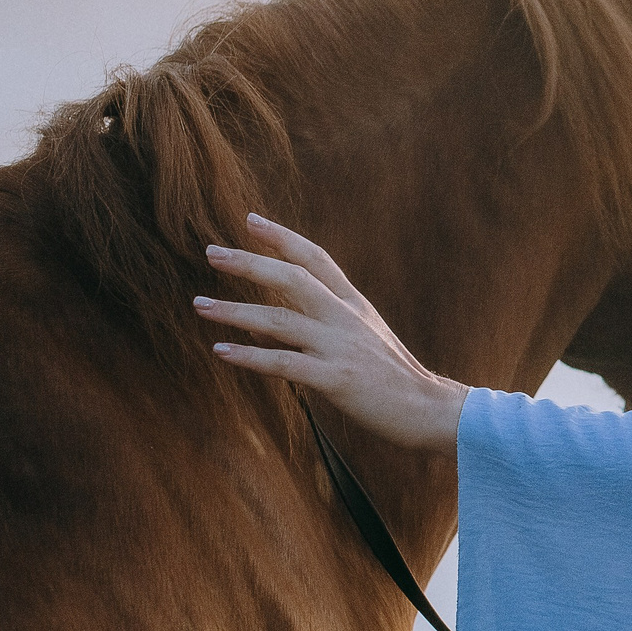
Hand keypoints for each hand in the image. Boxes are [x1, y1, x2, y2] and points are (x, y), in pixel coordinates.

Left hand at [196, 214, 469, 451]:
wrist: (432, 410)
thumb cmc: (396, 379)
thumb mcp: (367, 336)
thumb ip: (330, 320)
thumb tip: (280, 312)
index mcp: (354, 305)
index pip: (316, 259)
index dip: (282, 237)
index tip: (250, 220)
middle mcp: (346, 318)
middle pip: (293, 278)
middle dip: (250, 263)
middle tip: (212, 252)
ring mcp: (341, 347)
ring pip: (280, 320)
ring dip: (235, 311)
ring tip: (200, 305)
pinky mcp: (336, 379)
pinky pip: (284, 363)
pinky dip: (250, 355)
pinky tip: (222, 350)